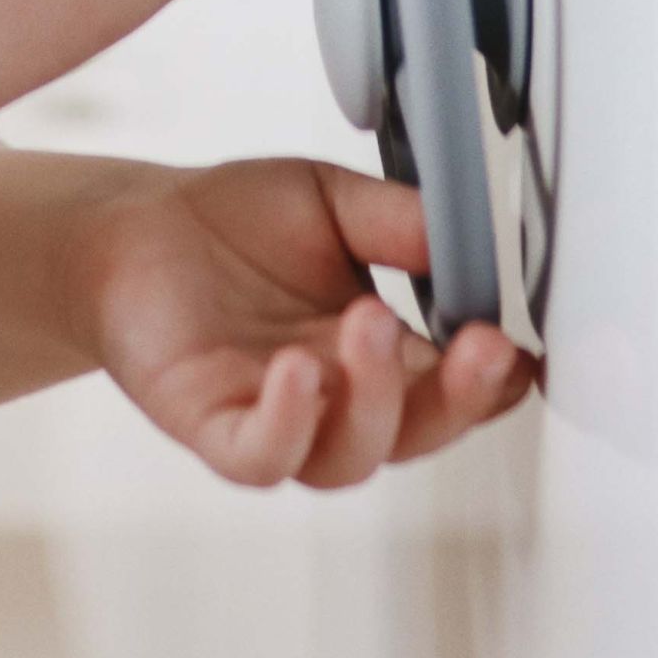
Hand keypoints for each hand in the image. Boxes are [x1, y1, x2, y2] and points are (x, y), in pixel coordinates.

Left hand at [72, 156, 532, 489]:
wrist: (131, 228)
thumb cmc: (232, 222)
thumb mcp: (329, 201)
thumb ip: (396, 218)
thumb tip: (467, 239)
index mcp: (382, 353)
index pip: (460, 387)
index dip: (498, 381)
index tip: (526, 346)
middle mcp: (340, 398)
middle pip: (422, 431)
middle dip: (460, 396)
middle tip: (480, 342)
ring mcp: (280, 418)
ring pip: (351, 456)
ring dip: (376, 398)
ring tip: (370, 319)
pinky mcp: (215, 428)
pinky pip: (262, 456)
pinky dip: (288, 423)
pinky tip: (298, 370)